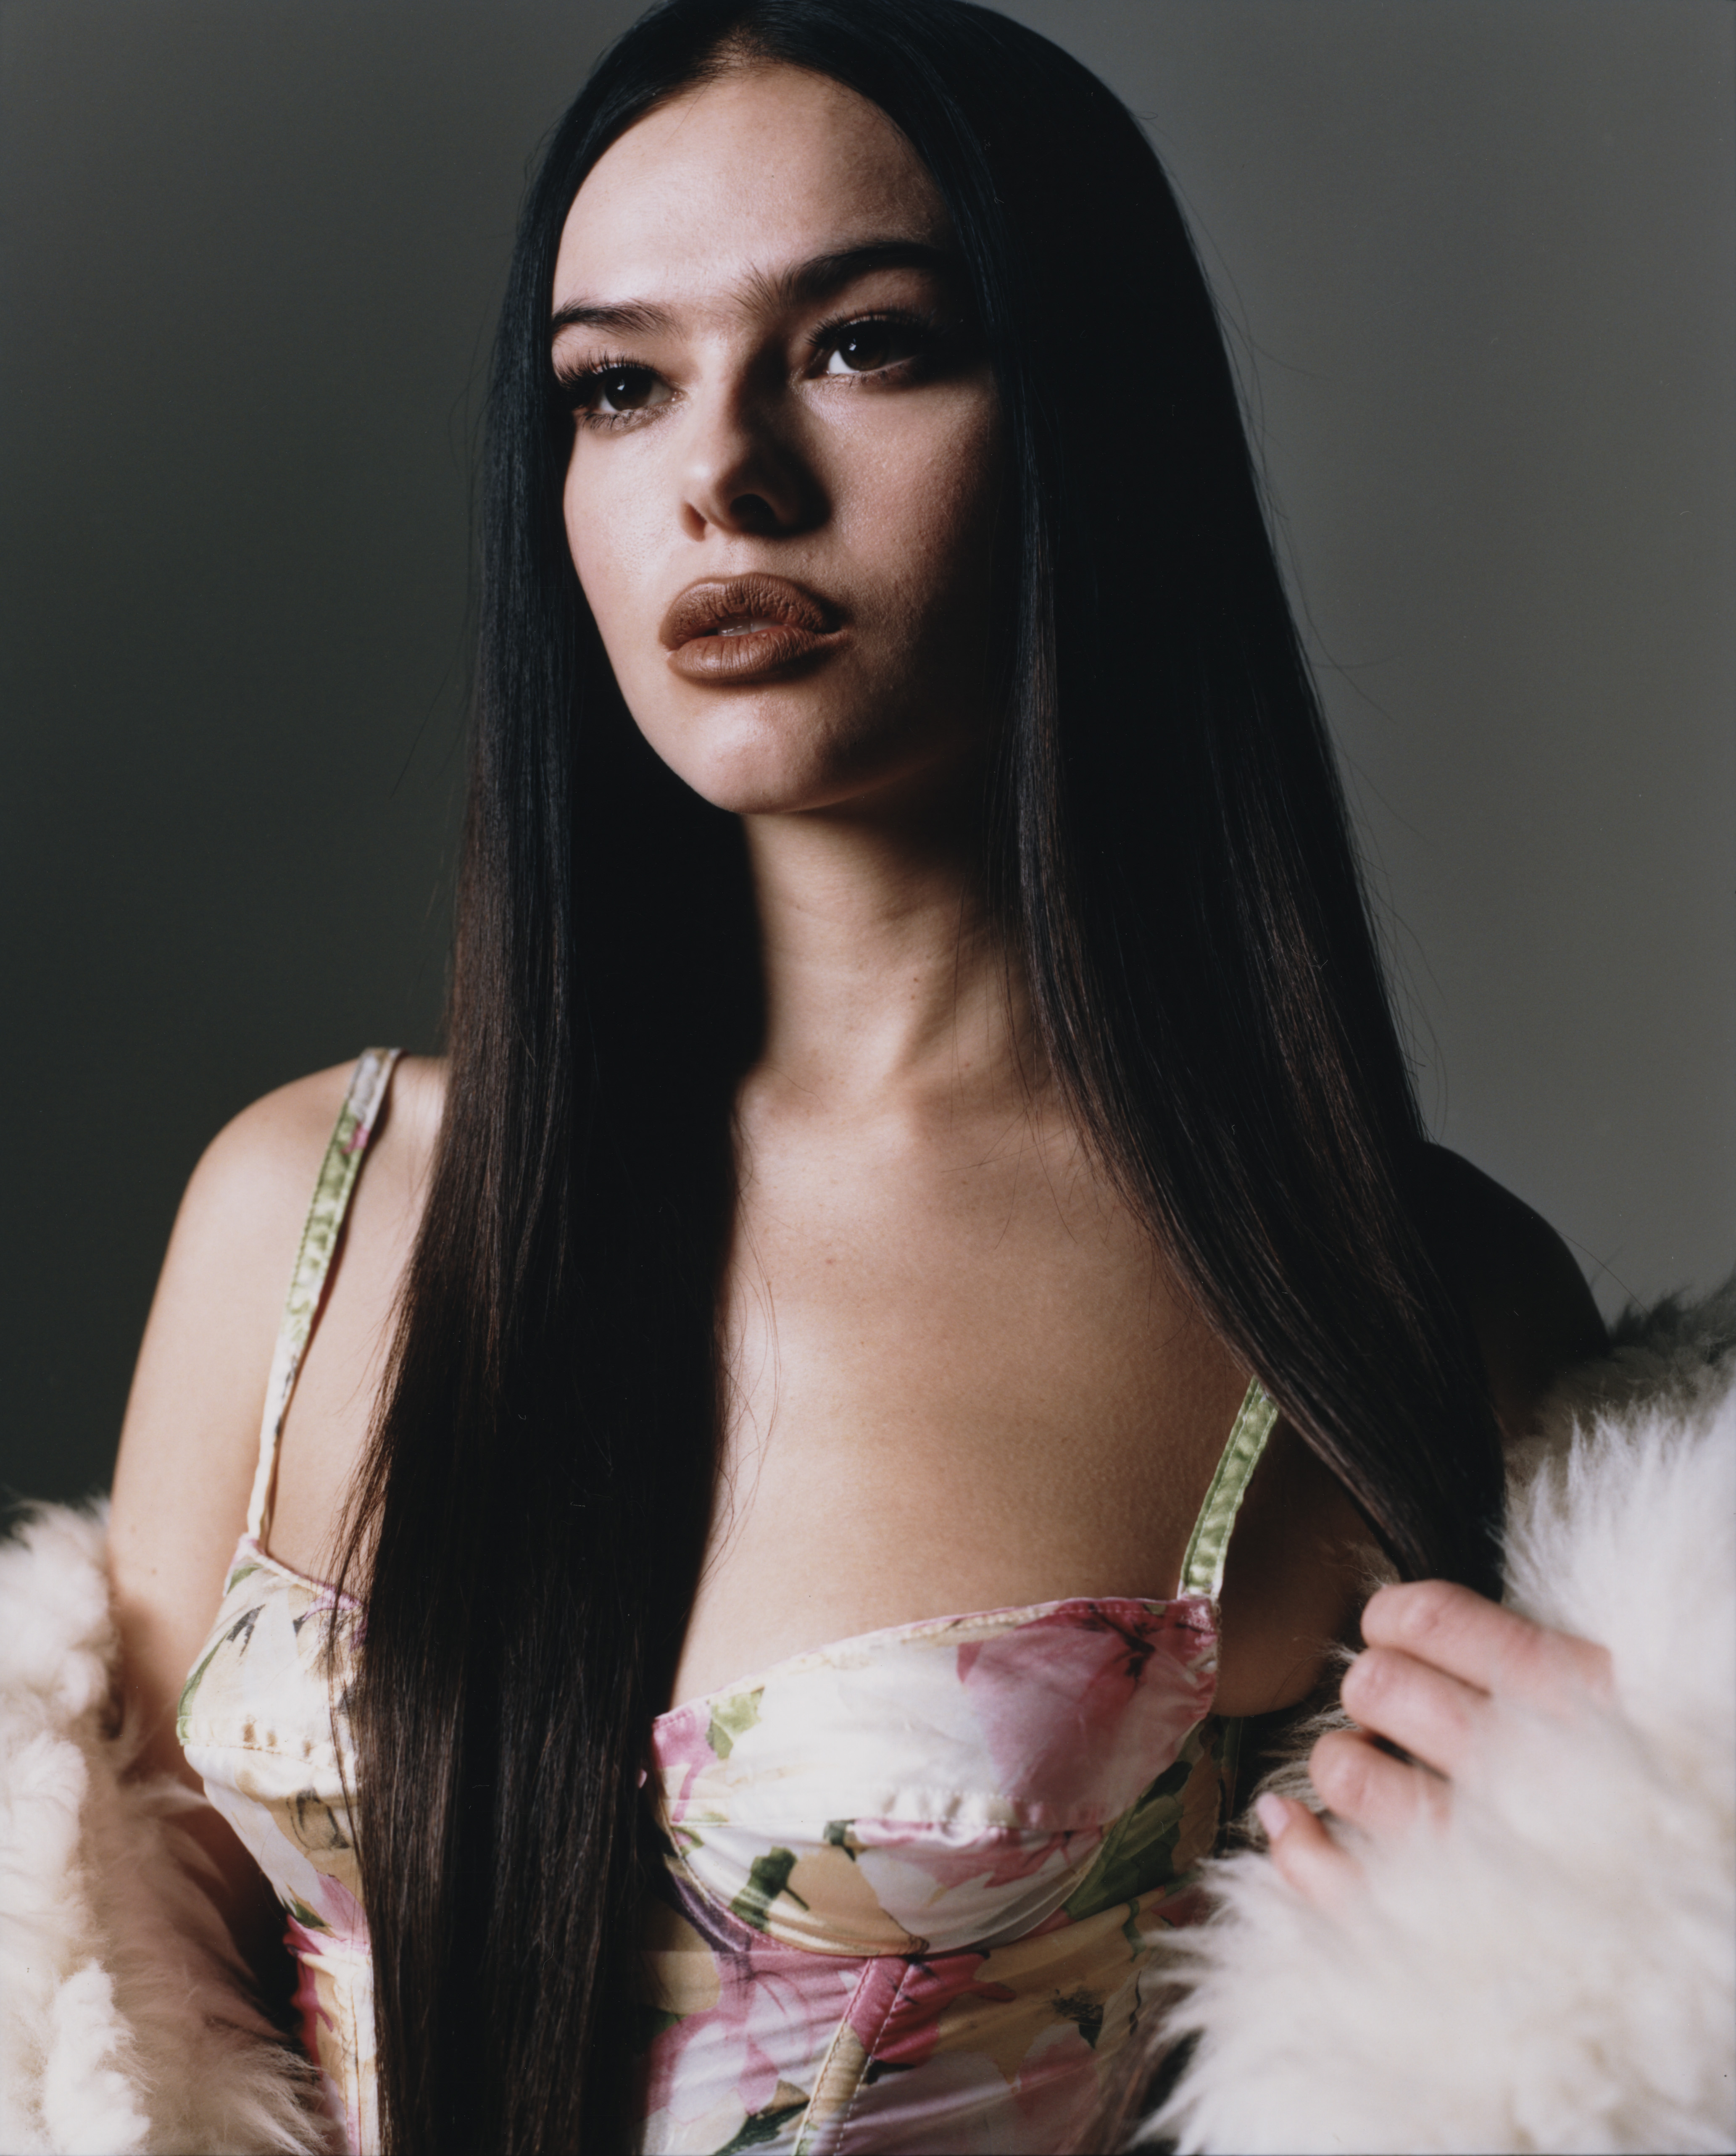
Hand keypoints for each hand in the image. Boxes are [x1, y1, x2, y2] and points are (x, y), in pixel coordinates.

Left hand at [1255, 1579, 1611, 1903]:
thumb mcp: (1597, 1697)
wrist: (1694, 1926)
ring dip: (1342, 1765)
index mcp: (1576, 1696)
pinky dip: (1295, 1847)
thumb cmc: (1622, 1786)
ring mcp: (1490, 1858)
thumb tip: (1379, 1626)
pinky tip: (1293, 1825)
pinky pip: (1333, 1879)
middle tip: (1400, 1719)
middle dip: (1371, 1694)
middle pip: (1377, 1688)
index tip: (1397, 1637)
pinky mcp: (1448, 1932)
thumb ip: (1511, 1655)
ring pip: (1348, 1774)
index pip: (1429, 1617)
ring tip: (1377, 1774)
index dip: (1390, 1619)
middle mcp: (1534, 1771)